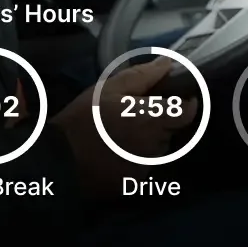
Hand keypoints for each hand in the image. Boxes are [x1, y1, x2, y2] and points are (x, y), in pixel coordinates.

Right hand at [51, 57, 196, 196]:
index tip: (178, 96)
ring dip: (150, 138)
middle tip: (139, 109)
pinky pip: (145, 164)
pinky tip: (118, 147)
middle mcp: (155, 146)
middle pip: (172, 130)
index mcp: (152, 120)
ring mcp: (146, 168)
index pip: (188, 113)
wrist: (60, 159)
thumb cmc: (86, 117)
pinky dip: (138, 155)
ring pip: (159, 148)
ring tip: (125, 129)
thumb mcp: (111, 87)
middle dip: (163, 119)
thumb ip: (143, 76)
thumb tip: (168, 64)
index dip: (187, 103)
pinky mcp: (134, 183)